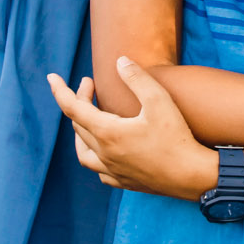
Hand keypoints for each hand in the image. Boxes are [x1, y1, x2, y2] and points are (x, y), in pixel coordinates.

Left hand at [47, 57, 218, 200]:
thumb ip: (137, 78)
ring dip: (80, 131)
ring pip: (83, 151)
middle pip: (79, 125)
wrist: (192, 177)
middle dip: (80, 101)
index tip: (51, 77)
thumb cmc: (176, 138)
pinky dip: (95, 156)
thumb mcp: (159, 101)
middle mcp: (104, 154)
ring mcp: (113, 171)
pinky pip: (99, 170)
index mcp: (108, 133)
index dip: (60, 90)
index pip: (73, 108)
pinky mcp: (124, 182)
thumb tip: (119, 61)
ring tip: (88, 118)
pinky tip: (104, 151)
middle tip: (91, 86)